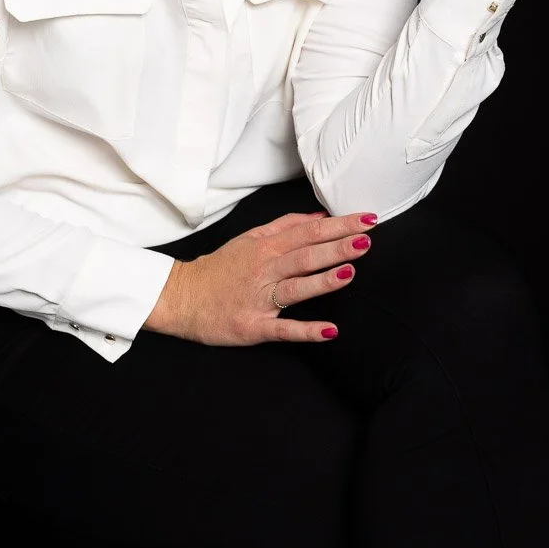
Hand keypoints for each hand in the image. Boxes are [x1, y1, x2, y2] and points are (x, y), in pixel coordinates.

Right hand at [143, 209, 376, 344]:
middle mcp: (265, 270)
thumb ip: (285, 226)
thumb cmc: (220, 268)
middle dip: (337, 247)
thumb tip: (320, 217)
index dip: (339, 225)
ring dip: (323, 280)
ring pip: (295, 287)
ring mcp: (259, 299)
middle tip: (367, 239)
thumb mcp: (250, 238)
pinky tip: (329, 330)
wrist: (181, 297)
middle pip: (305, 255)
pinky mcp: (253, 326)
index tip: (367, 219)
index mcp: (266, 247)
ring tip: (349, 272)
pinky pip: (282, 329)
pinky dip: (305, 330)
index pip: (309, 232)